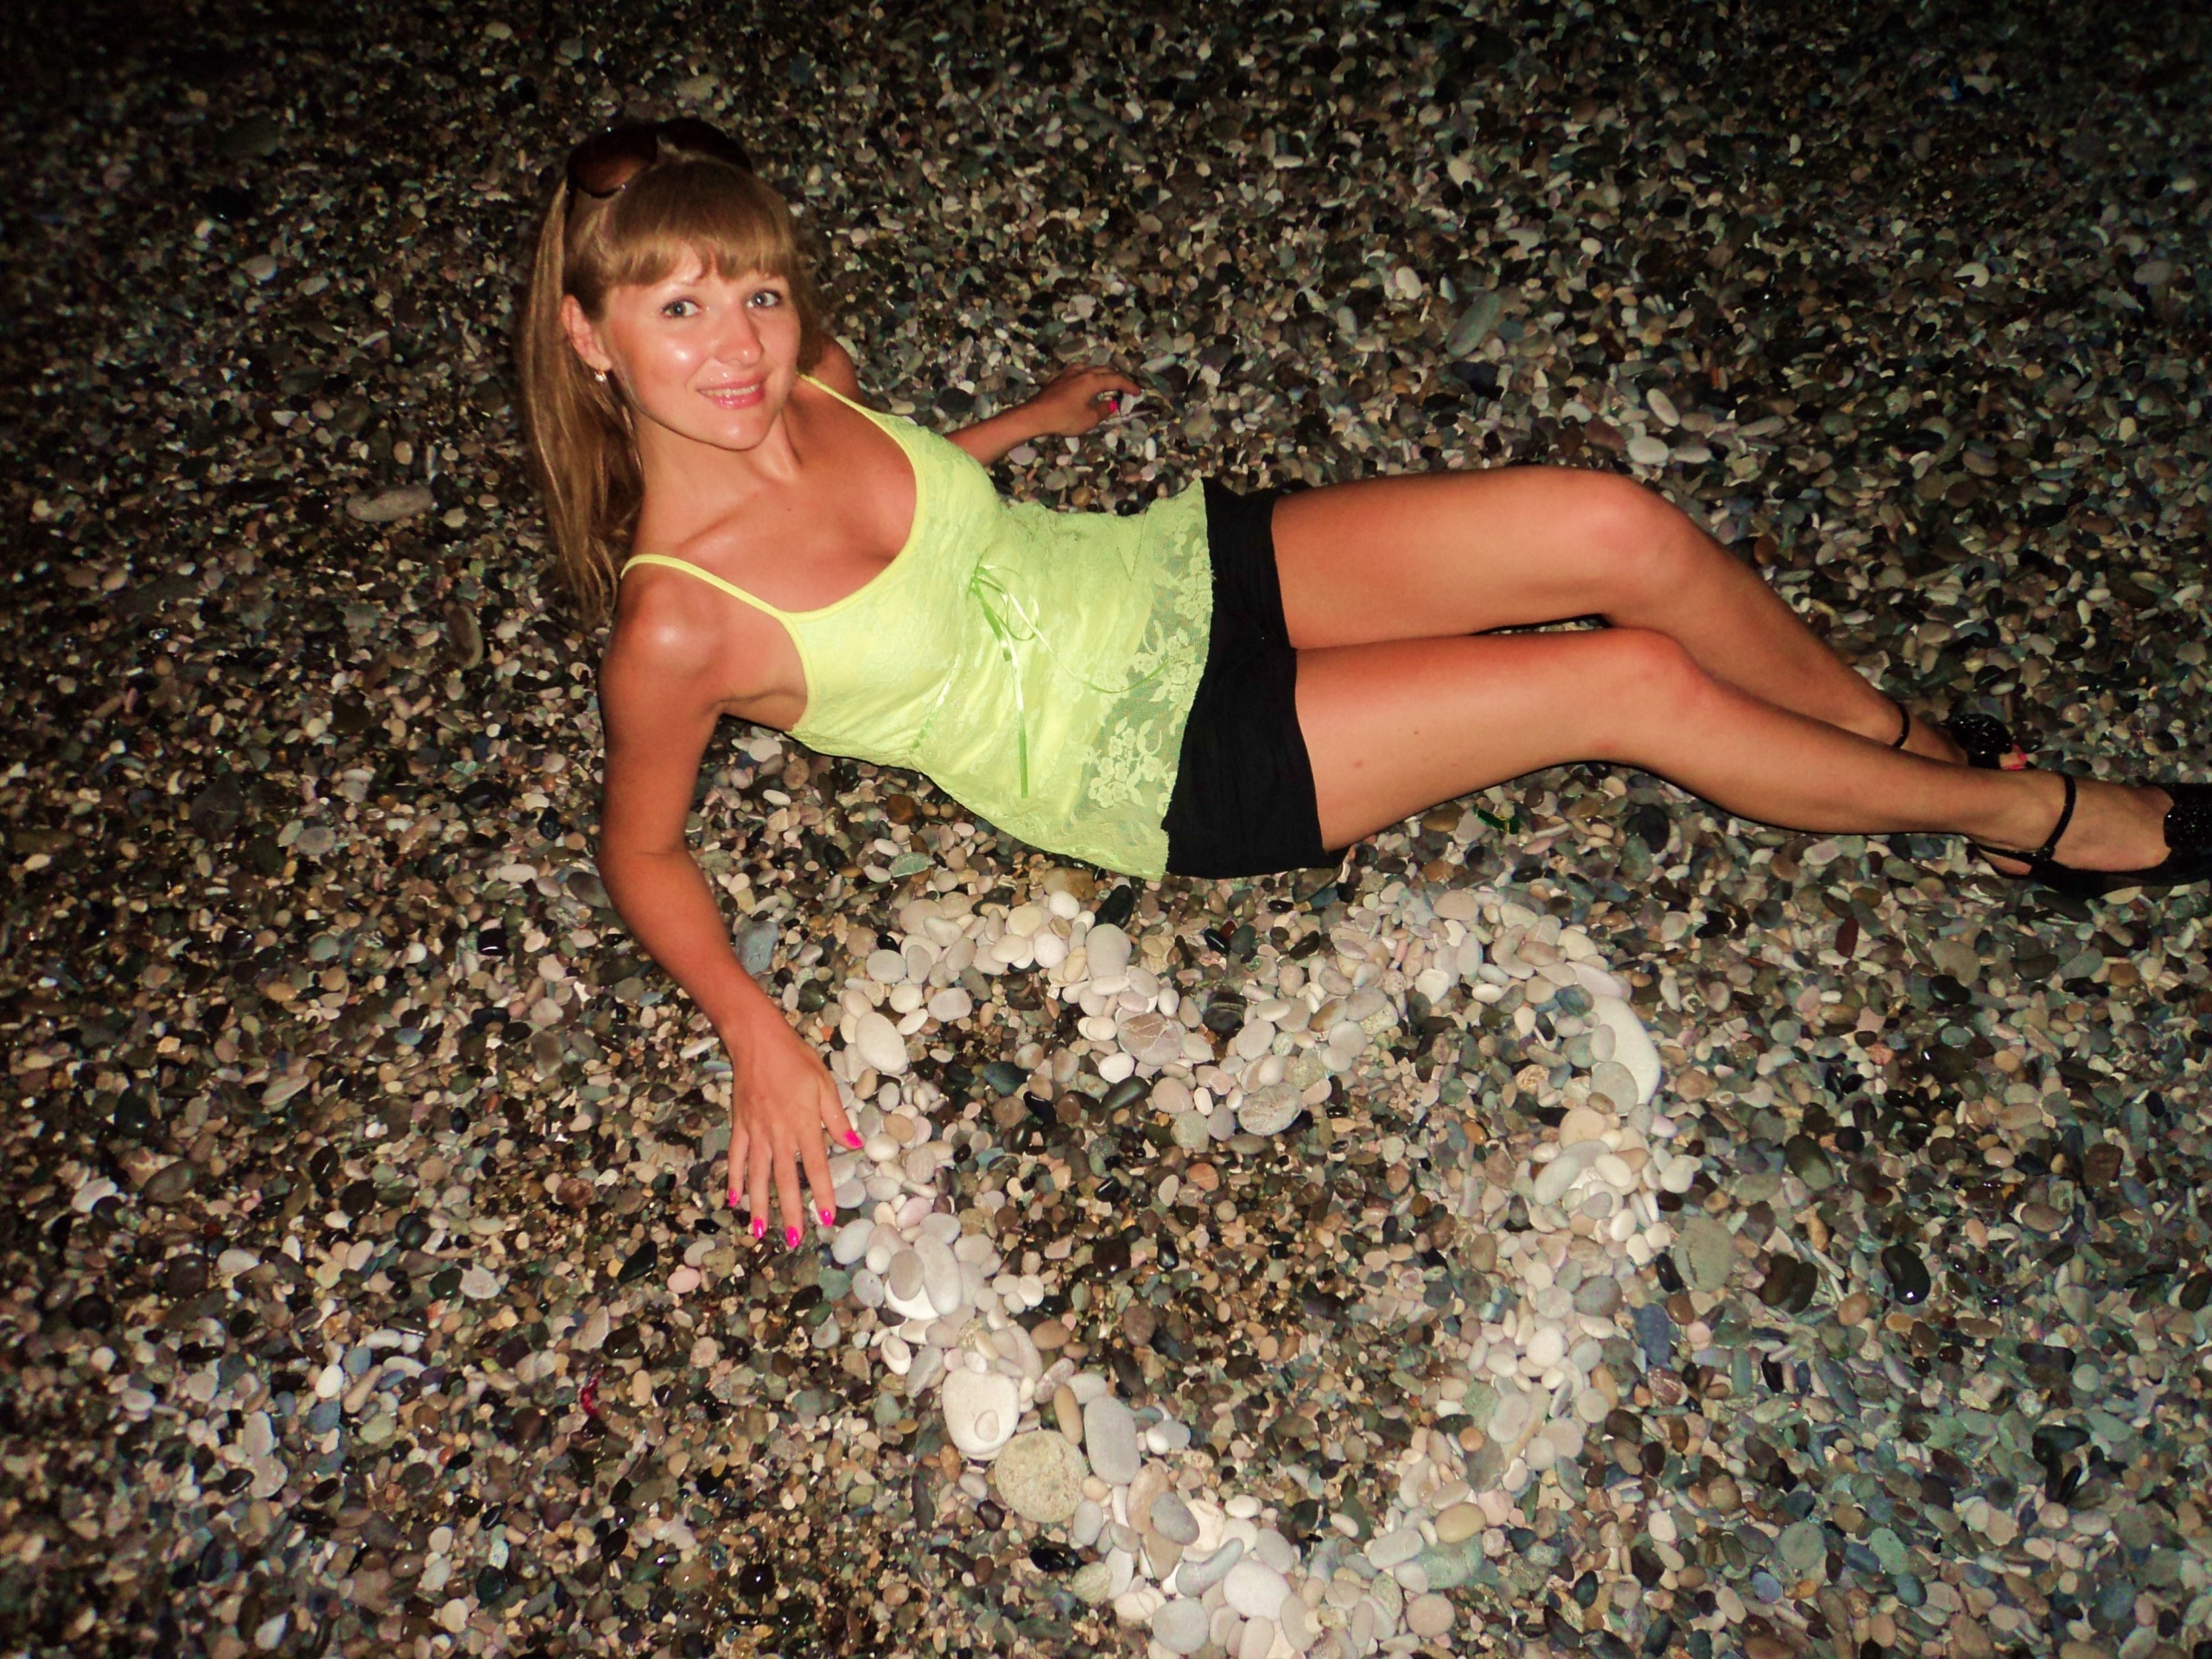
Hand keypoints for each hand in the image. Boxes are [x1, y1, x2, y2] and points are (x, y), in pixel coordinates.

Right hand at [722, 1009, 859, 1249]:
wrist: (757, 1041)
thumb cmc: (796, 1060)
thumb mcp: (825, 1084)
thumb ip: (838, 1118)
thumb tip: (855, 1145)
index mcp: (805, 1125)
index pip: (816, 1167)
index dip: (822, 1193)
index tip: (827, 1218)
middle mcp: (779, 1135)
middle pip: (786, 1180)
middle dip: (790, 1212)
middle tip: (794, 1240)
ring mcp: (756, 1132)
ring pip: (758, 1176)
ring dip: (760, 1205)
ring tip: (761, 1232)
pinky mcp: (740, 1126)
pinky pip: (736, 1158)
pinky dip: (735, 1179)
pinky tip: (734, 1199)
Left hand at [1022, 364, 1141, 436]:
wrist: (1034, 415)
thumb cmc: (1064, 418)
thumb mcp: (1089, 419)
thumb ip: (1104, 410)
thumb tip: (1111, 404)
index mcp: (1092, 380)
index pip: (1116, 379)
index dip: (1129, 385)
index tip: (1138, 392)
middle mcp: (1081, 372)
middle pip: (1104, 370)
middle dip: (1117, 378)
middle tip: (1124, 388)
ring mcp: (1067, 374)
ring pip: (1089, 368)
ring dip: (1101, 374)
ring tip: (1105, 383)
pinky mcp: (1057, 379)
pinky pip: (1077, 372)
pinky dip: (1087, 376)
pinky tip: (1084, 383)